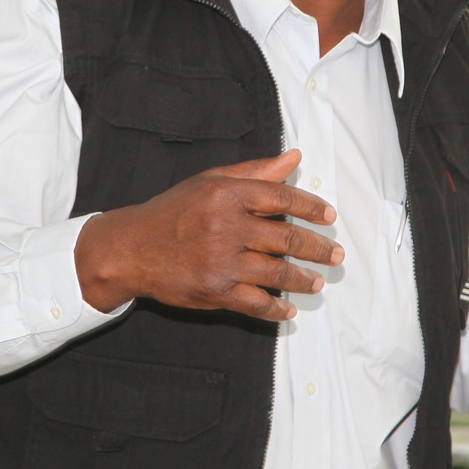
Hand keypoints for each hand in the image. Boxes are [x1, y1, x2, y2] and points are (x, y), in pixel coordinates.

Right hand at [74, 149, 343, 321]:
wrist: (132, 248)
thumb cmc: (174, 211)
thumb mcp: (211, 181)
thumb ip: (255, 172)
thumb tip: (294, 158)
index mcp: (227, 194)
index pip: (283, 199)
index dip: (312, 208)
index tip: (329, 217)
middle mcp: (226, 226)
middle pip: (288, 239)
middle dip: (318, 249)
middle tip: (336, 254)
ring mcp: (221, 261)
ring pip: (278, 274)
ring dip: (304, 280)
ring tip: (317, 282)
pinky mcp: (214, 291)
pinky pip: (256, 303)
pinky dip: (276, 309)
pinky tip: (288, 310)